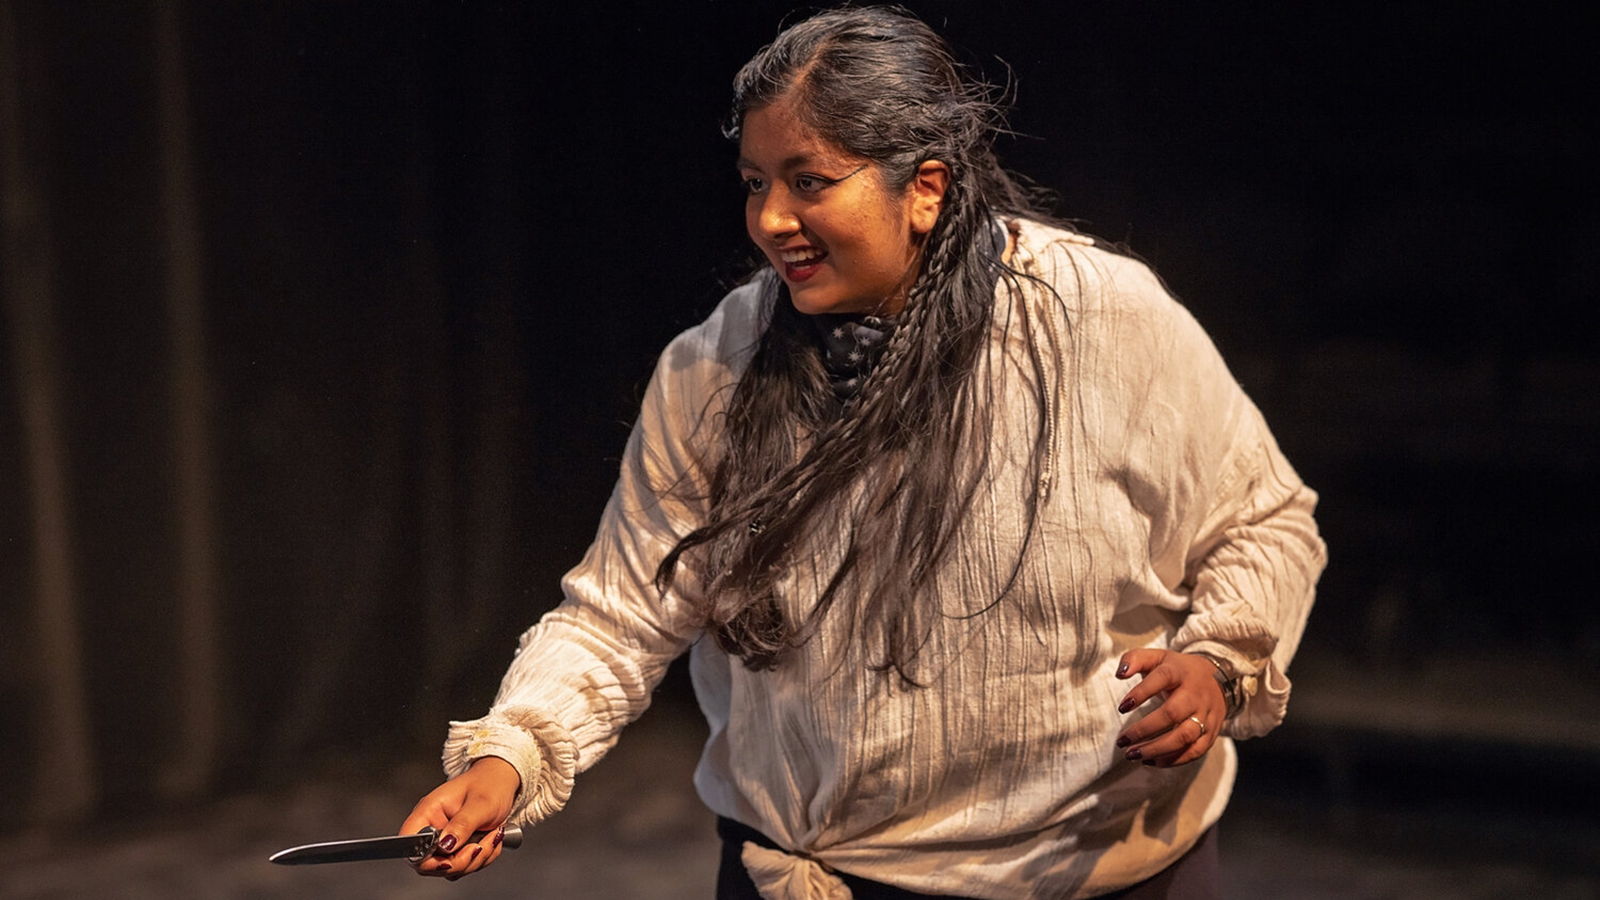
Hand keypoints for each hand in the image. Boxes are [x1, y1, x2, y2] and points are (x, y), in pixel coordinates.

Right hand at [400, 756, 520, 879]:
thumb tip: (445, 846)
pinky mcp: (459, 848)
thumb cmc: (490, 784)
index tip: (451, 857)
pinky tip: (491, 840)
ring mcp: (446, 840)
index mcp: (429, 812)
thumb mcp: (481, 803)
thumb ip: (462, 825)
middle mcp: (433, 828)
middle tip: (479, 845)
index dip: (426, 858)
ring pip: (450, 869)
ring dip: (476, 860)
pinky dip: (482, 859)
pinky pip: (465, 867)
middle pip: (430, 864)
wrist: (504, 782)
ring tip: (491, 836)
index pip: (410, 844)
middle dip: (460, 861)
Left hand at [1113, 649, 1225, 767]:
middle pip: (1172, 713)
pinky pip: (1195, 751)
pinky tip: (1150, 761)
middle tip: (1122, 741)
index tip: (1122, 707)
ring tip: (1132, 754)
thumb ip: (1134, 659)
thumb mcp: (1158, 657)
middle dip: (1145, 729)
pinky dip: (1173, 760)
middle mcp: (1195, 694)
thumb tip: (1119, 674)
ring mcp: (1205, 714)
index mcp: (1179, 672)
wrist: (1221, 678)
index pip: (1161, 678)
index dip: (1141, 693)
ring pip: (1185, 736)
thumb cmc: (1178, 670)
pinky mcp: (1212, 732)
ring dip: (1157, 749)